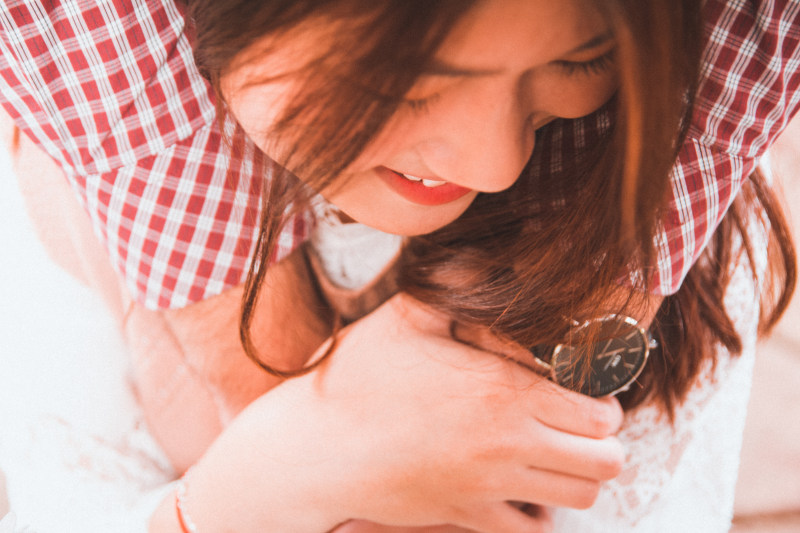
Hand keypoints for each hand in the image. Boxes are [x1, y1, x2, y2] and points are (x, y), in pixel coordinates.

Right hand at [157, 294, 622, 531]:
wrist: (313, 452)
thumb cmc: (357, 379)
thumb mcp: (407, 316)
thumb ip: (460, 285)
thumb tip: (496, 264)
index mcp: (503, 393)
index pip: (599, 412)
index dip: (601, 399)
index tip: (582, 388)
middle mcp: (508, 446)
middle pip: (604, 461)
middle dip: (601, 440)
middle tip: (575, 421)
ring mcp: (490, 489)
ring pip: (580, 497)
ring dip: (578, 473)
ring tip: (553, 450)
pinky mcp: (467, 518)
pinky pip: (532, 529)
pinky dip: (538, 510)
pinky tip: (518, 483)